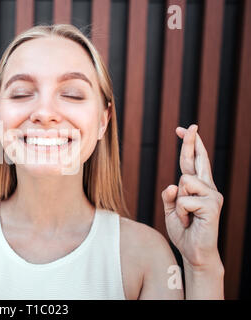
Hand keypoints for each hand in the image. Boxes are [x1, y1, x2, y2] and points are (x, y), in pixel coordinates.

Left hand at [162, 124, 223, 269]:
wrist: (194, 252)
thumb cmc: (184, 231)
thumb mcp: (172, 210)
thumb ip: (170, 196)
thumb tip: (171, 185)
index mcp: (197, 187)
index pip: (192, 161)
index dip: (189, 145)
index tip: (183, 129)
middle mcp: (208, 188)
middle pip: (198, 160)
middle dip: (192, 142)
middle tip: (189, 126)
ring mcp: (212, 196)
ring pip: (184, 181)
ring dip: (179, 202)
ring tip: (186, 217)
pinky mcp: (212, 206)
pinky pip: (184, 200)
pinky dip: (181, 213)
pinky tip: (189, 222)